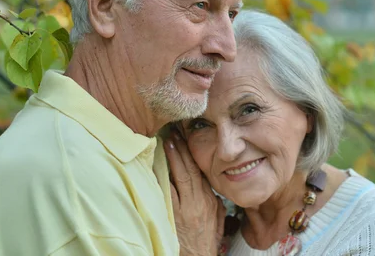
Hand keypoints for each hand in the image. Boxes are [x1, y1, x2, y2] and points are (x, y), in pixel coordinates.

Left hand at [164, 130, 224, 255]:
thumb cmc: (205, 242)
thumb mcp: (216, 220)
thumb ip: (213, 202)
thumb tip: (209, 188)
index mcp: (210, 200)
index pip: (201, 171)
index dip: (193, 154)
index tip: (187, 139)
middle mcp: (199, 200)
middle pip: (191, 168)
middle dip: (183, 149)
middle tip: (175, 132)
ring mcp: (185, 207)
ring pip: (180, 175)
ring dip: (173, 156)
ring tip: (167, 140)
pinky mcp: (173, 214)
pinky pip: (168, 190)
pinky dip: (163, 175)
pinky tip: (158, 163)